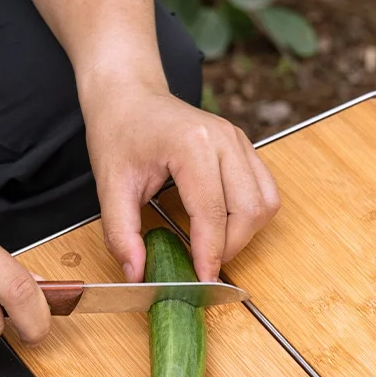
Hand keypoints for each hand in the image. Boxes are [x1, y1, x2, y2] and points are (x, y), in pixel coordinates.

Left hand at [82, 81, 280, 281]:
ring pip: (265, 204)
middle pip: (249, 211)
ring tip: (213, 244)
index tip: (202, 281)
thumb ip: (122, 233)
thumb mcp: (110, 186)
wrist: (129, 94)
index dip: (210, 254)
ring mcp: (239, 141)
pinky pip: (265, 192)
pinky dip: (250, 217)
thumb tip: (137, 274)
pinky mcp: (245, 148)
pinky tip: (223, 224)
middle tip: (203, 263)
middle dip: (230, 247)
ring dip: (245, 234)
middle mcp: (224, 139)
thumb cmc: (119, 132)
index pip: (213, 213)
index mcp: (192, 144)